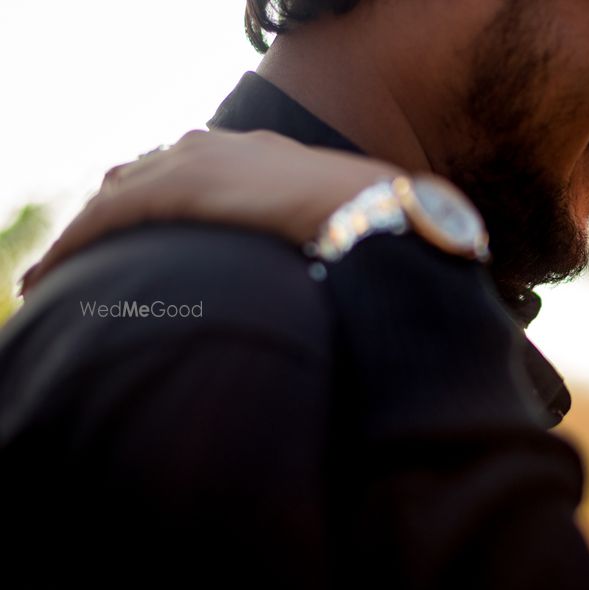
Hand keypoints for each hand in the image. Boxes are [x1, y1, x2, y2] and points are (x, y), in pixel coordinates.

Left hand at [20, 129, 403, 295]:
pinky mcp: (174, 188)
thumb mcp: (326, 221)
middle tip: (89, 255)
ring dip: (84, 233)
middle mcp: (213, 147)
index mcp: (249, 152)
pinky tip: (53, 274)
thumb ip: (303, 230)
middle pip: (139, 176)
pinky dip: (75, 245)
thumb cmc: (362, 224)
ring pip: (114, 196)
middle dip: (110, 214)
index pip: (182, 170)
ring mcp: (192, 162)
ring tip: (55, 271)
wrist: (367, 208)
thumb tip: (316, 264)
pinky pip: (106, 217)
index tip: (139, 235)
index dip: (152, 200)